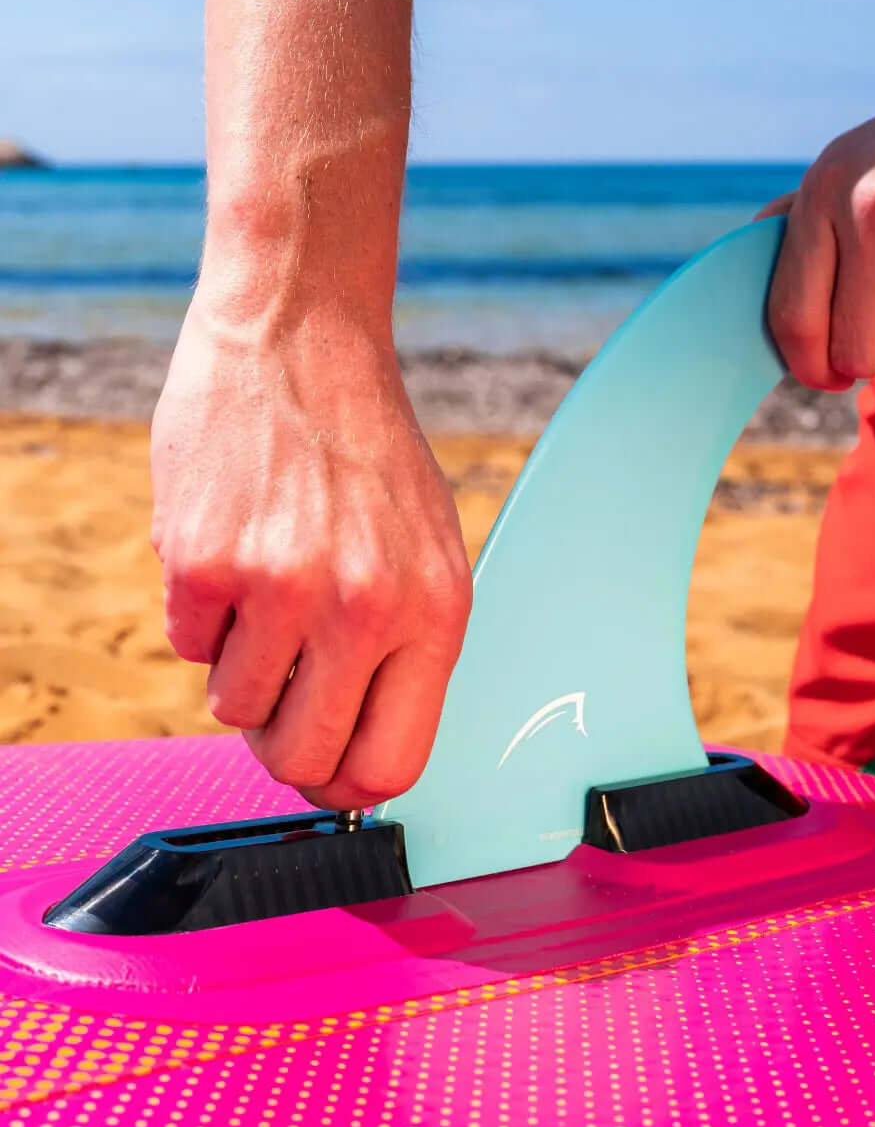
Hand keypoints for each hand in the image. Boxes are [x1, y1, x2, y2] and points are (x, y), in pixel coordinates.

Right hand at [151, 301, 471, 809]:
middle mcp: (365, 608)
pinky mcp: (205, 561)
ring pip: (234, 708)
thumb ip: (404, 653)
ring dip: (240, 666)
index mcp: (435, 613)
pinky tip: (230, 548)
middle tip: (278, 700)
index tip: (324, 775)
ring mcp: (283, 586)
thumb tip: (358, 755)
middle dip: (282, 747)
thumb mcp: (427, 551)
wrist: (301, 339)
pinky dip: (201, 614)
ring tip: (263, 592)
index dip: (347, 788)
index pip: (391, 764)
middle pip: (303, 760)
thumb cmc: (366, 451)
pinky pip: (187, 646)